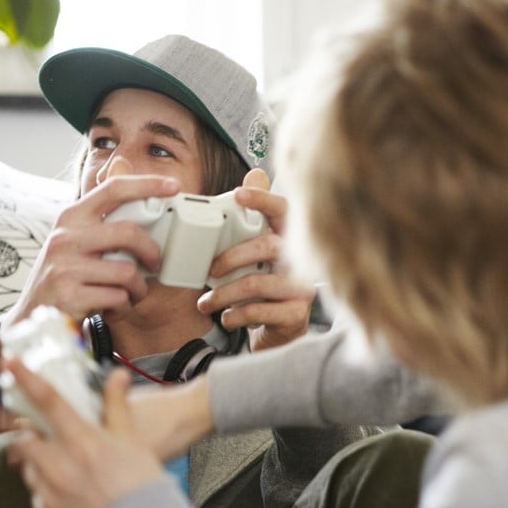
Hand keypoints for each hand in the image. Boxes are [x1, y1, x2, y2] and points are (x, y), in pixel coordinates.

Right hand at [1, 156, 180, 331]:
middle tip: (155, 264)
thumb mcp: (76, 239)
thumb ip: (102, 215)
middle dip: (152, 252)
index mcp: (71, 217)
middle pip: (128, 233)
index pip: (112, 188)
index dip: (146, 184)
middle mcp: (65, 237)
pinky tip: (116, 305)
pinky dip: (125, 304)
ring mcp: (65, 267)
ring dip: (139, 288)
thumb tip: (123, 164)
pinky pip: (118, 297)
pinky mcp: (69, 295)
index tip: (173, 186)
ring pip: (127, 272)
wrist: (33, 315)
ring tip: (133, 292)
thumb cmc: (65, 274)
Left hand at [3, 360, 163, 507]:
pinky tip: (69, 490)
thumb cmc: (141, 484)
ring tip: (60, 464)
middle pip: (23, 439)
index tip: (8, 362)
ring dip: (36, 461)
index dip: (25, 379)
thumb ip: (117, 405)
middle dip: (21, 431)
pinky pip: (38, 496)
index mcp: (81, 441)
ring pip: (28, 469)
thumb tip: (117, 375)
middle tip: (28, 428)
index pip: (47, 401)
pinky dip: (48, 489)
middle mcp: (59, 466)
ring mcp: (50, 493)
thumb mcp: (133, 440)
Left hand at [198, 169, 316, 351]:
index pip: (284, 210)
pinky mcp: (296, 315)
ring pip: (256, 283)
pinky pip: (259, 311)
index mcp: (289, 240)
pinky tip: (226, 318)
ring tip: (205, 304)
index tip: (238, 195)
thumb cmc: (263, 289)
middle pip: (267, 246)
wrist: (278, 333)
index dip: (263, 199)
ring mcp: (302, 289)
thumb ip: (251, 220)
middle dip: (230, 257)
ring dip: (223, 294)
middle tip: (208, 271)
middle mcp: (301, 261)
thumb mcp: (255, 255)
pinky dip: (235, 315)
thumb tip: (255, 174)